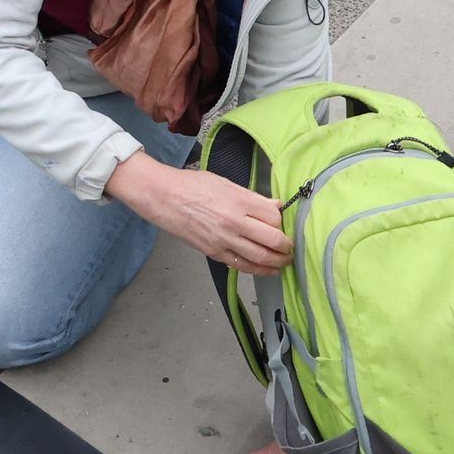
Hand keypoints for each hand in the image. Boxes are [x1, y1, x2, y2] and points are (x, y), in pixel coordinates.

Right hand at [108, 150, 291, 272]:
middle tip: (290, 248)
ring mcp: (224, 239)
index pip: (274, 217)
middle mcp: (234, 222)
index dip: (282, 223)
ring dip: (277, 262)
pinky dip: (257, 270)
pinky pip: (241, 265)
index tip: (283, 224)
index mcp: (239, 200)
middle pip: (272, 239)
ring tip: (284, 262)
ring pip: (260, 257)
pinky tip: (266, 270)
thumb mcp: (224, 183)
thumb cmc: (192, 185)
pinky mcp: (214, 252)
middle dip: (286, 246)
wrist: (163, 197)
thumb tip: (276, 205)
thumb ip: (252, 197)